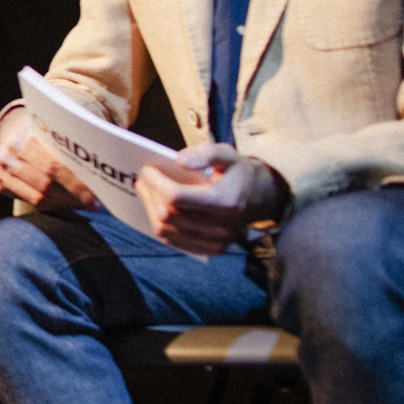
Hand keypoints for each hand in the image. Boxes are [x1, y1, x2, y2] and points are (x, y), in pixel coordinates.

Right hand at [0, 109, 97, 209]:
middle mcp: (9, 155)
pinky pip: (31, 201)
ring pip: (38, 196)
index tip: (94, 190)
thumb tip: (102, 160)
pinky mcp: (0, 184)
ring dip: (64, 202)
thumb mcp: (51, 129)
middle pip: (46, 183)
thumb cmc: (40, 131)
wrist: (9, 128)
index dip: (74, 180)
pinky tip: (66, 203)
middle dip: (72, 194)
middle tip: (93, 202)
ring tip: (83, 203)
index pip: (52, 165)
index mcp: (23, 137)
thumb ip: (69, 142)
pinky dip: (52, 205)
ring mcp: (2, 171)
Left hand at [134, 143, 287, 254]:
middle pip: (167, 214)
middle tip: (142, 179)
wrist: (261, 197)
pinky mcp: (212, 249)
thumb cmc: (237, 172)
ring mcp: (216, 241)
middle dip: (149, 194)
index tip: (147, 169)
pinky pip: (173, 241)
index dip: (155, 182)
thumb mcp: (227, 154)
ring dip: (150, 209)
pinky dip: (161, 225)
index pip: (175, 196)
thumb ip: (204, 154)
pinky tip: (157, 208)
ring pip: (165, 230)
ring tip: (146, 192)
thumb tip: (178, 161)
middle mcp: (221, 226)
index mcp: (224, 201)